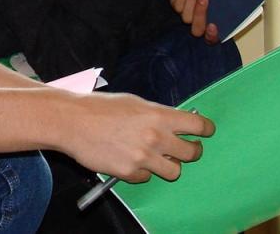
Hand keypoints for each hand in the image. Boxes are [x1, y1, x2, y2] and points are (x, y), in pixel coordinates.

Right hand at [58, 92, 213, 182]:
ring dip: (170, 165)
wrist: (73, 121)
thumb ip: (157, 114)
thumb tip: (174, 122)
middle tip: (188, 149)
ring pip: (174, 171)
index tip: (206, 132)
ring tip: (159, 158)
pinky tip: (132, 160)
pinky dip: (143, 171)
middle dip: (192, 151)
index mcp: (159, 116)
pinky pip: (147, 178)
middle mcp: (156, 138)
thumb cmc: (100, 108)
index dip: (206, 130)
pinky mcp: (129, 173)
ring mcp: (143, 158)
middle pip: (192, 153)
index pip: (198, 126)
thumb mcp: (134, 102)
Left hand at [169, 0, 255, 43]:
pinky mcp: (178, 5)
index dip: (211, 35)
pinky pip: (176, 4)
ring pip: (185, 16)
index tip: (213, 26)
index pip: (212, 38)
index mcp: (215, 27)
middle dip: (200, 13)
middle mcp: (200, 24)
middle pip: (196, 27)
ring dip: (189, 1)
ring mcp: (188, 16)